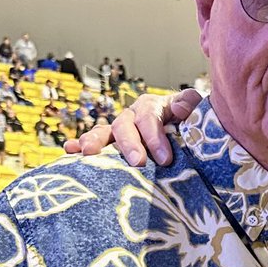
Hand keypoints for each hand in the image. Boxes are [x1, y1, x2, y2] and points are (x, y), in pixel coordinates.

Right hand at [62, 88, 201, 167]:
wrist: (188, 135)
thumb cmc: (193, 125)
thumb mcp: (197, 111)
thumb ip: (190, 104)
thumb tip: (177, 106)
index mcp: (152, 107)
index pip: (149, 119)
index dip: (155, 137)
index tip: (165, 159)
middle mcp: (132, 117)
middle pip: (124, 126)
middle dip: (129, 144)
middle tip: (137, 162)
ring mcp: (120, 130)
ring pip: (104, 133)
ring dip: (94, 141)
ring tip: (87, 153)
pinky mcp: (112, 145)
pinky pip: (95, 144)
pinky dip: (80, 146)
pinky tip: (69, 152)